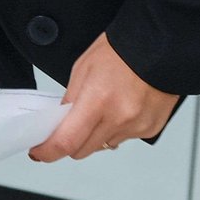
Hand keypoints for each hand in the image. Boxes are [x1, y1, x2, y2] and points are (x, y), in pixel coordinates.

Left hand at [29, 32, 180, 161]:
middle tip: (68, 127)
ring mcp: (136, 127)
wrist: (160, 47)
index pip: (66, 141)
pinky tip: (121, 108)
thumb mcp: (82, 69)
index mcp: (97, 100)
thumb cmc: (121, 51)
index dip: (47, 151)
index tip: (39, 151)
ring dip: (95, 135)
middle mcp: (119, 118)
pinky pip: (124, 138)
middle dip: (70, 143)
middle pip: (83, 150)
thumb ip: (70, 100)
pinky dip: (116, 129)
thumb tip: (61, 123)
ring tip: (103, 108)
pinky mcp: (150, 129)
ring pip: (103, 146)